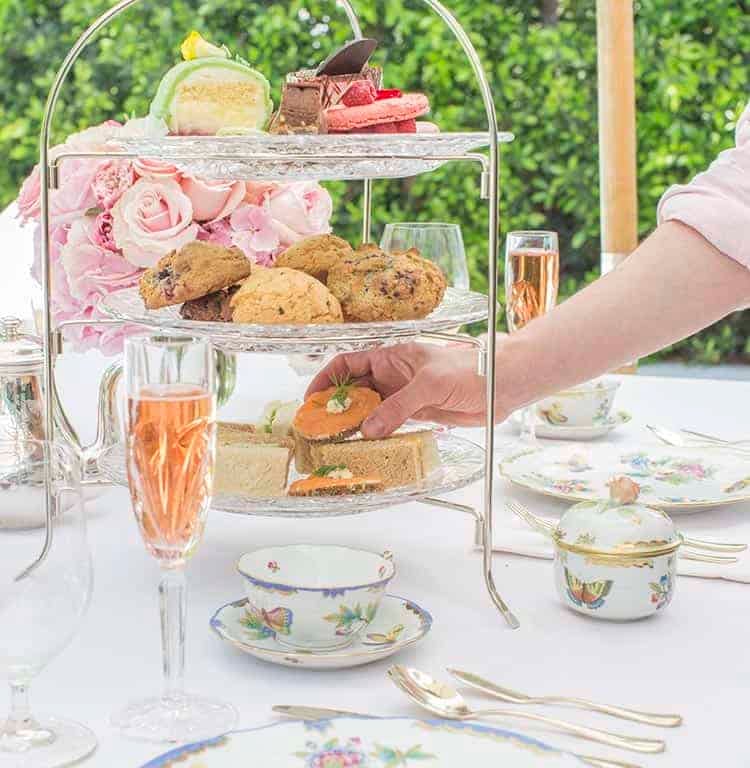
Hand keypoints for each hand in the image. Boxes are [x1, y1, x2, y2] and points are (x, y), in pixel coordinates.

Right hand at [306, 342, 491, 436]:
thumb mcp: (430, 383)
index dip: (327, 378)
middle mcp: (394, 377)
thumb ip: (399, 406)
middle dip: (336, 407)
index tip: (312, 399)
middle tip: (321, 429)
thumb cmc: (472, 370)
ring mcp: (404, 397)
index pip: (349, 363)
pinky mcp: (418, 415)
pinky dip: (376, 436)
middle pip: (355, 390)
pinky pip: (389, 425)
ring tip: (338, 443)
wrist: (504, 384)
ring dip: (355, 425)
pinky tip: (368, 447)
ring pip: (370, 411)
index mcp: (391, 357)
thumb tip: (369, 429)